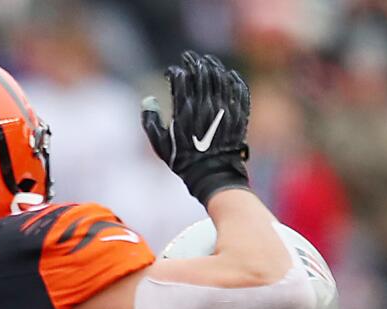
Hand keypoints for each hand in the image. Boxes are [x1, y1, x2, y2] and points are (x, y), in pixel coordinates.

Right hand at [142, 50, 249, 204]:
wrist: (213, 174)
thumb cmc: (184, 161)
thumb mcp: (161, 145)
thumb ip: (151, 121)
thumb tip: (148, 100)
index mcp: (184, 111)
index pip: (180, 79)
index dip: (174, 71)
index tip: (170, 72)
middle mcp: (205, 105)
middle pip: (201, 72)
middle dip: (193, 62)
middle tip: (189, 57)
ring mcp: (224, 107)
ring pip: (220, 77)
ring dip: (213, 66)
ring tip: (207, 61)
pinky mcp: (238, 112)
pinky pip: (238, 89)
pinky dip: (233, 79)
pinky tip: (228, 74)